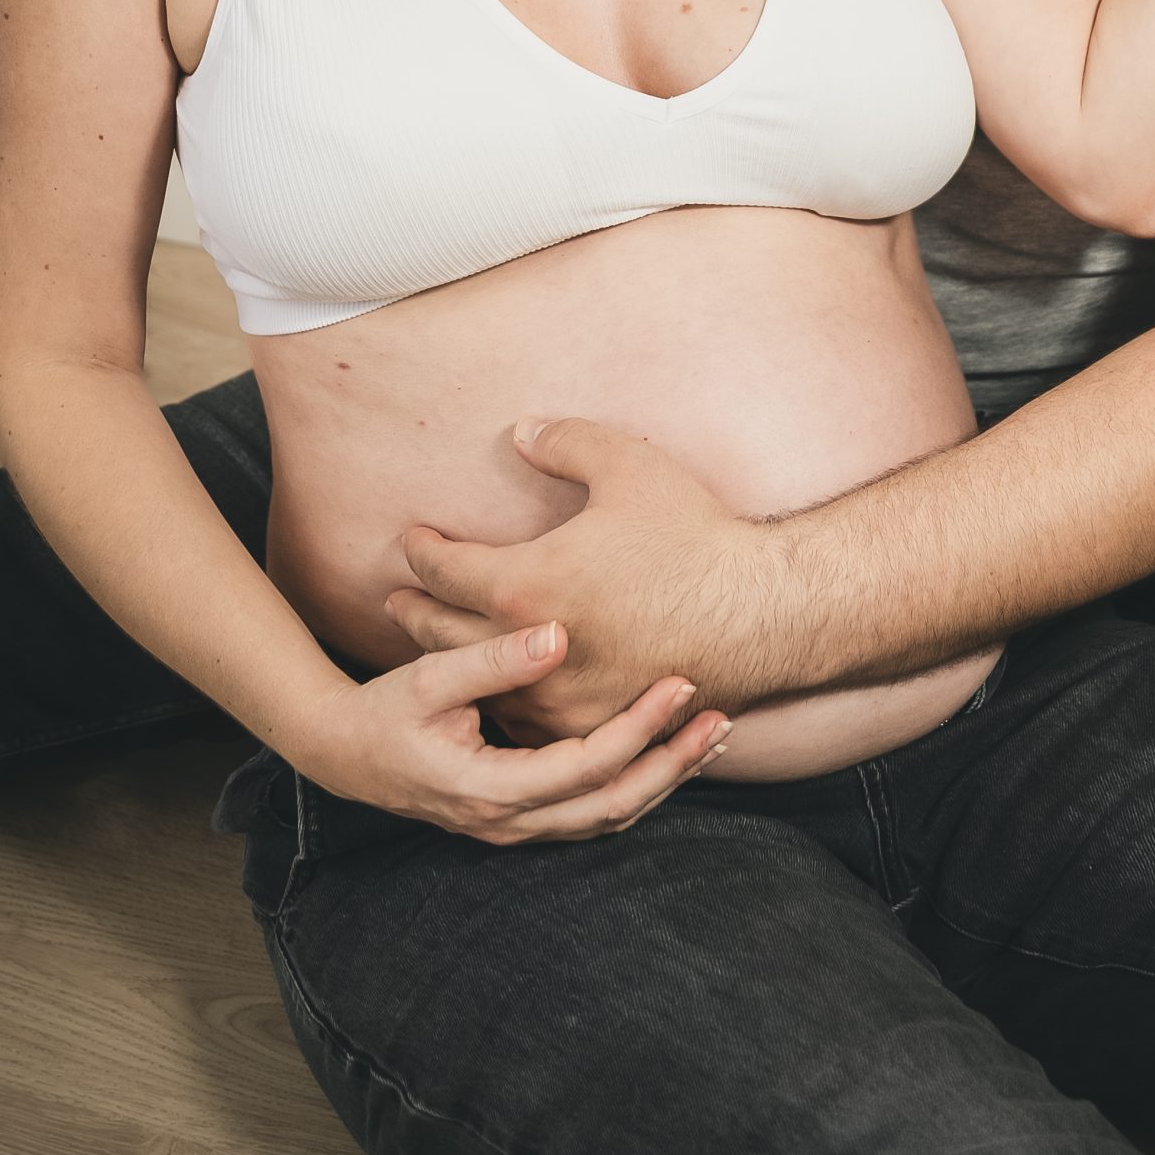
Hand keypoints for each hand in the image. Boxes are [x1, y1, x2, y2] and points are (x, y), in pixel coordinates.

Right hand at [291, 622, 729, 842]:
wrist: (344, 757)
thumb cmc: (383, 713)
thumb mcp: (428, 680)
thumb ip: (493, 661)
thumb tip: (558, 634)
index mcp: (490, 791)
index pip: (586, 767)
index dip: (639, 728)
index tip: (682, 683)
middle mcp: (511, 823)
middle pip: (613, 806)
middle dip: (671, 764)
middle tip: (722, 717)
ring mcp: (519, 828)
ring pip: (609, 817)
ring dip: (663, 777)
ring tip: (714, 733)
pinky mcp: (525, 818)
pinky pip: (595, 811)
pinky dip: (637, 782)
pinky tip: (669, 751)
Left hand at [384, 419, 781, 741]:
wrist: (762, 613)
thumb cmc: (693, 534)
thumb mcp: (628, 465)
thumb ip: (564, 440)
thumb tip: (520, 430)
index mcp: (527, 585)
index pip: (447, 571)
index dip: (424, 552)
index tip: (412, 540)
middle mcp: (532, 651)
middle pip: (445, 635)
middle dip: (414, 612)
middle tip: (393, 600)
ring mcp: (562, 699)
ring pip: (485, 688)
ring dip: (452, 664)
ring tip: (437, 647)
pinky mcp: (596, 724)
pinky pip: (530, 722)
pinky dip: (505, 703)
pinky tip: (502, 692)